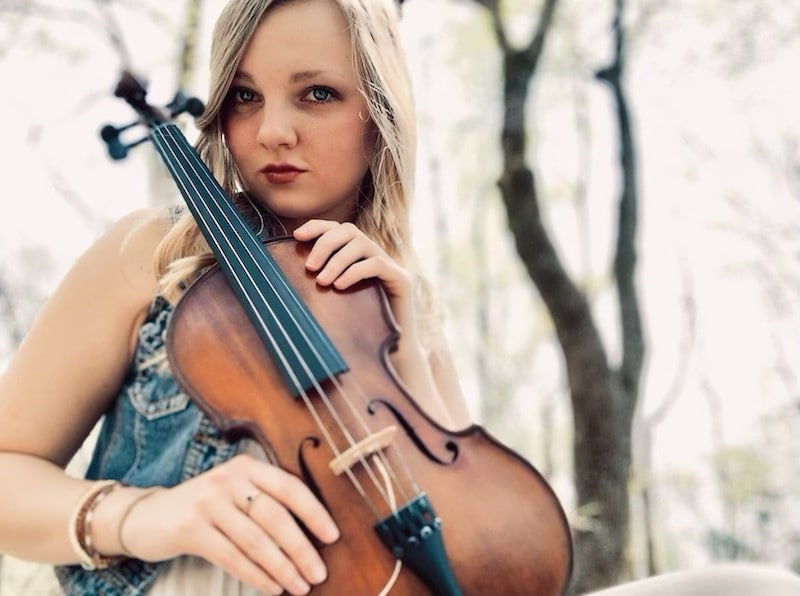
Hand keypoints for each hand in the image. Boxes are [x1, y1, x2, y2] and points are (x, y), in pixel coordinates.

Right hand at [118, 454, 338, 594]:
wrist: (148, 516)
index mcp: (247, 467)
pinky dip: (256, 575)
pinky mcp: (191, 528)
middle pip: (275, 516)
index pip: (289, 487)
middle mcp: (229, 479)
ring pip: (255, 540)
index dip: (314, 513)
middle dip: (301, 548)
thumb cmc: (205, 508)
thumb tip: (313, 537)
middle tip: (319, 572)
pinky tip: (272, 588)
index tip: (332, 536)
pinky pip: (232, 557)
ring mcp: (208, 502)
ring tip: (300, 586)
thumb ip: (266, 503)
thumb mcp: (236, 494)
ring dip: (282, 567)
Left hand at [293, 220, 416, 340]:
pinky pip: (376, 264)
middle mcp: (375, 255)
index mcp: (358, 257)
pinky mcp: (402, 279)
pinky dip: (354, 272)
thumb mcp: (334, 302)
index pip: (337, 229)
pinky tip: (340, 286)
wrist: (393, 352)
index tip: (297, 236)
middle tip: (309, 267)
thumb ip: (319, 284)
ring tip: (322, 281)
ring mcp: (391, 266)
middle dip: (325, 244)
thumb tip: (288, 275)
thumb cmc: (359, 331)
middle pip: (349, 230)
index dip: (317, 227)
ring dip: (337, 260)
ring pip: (362, 244)